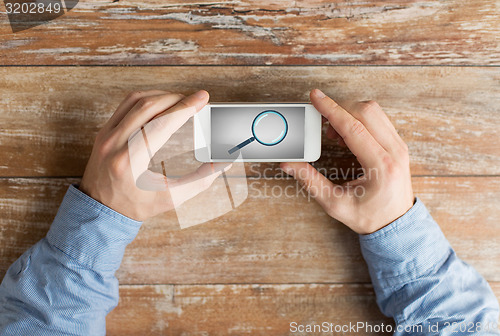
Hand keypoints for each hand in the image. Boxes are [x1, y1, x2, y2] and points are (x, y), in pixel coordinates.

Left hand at [80, 90, 227, 220]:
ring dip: (161, 95)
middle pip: (148, 106)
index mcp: (129, 161)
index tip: (202, 98)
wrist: (99, 211)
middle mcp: (114, 143)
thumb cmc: (134, 206)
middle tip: (196, 100)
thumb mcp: (170, 198)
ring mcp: (106, 135)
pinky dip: (147, 99)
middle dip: (176, 98)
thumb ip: (200, 180)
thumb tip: (223, 162)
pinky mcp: (104, 131)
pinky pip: (125, 105)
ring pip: (135, 100)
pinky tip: (161, 103)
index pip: (161, 123)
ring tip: (181, 100)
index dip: (185, 108)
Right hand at [281, 89, 413, 233]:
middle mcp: (395, 151)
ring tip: (335, 134)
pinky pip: (378, 119)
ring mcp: (399, 146)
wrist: (397, 224)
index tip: (316, 97)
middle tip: (322, 125)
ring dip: (349, 113)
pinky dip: (359, 119)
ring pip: (374, 111)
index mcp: (381, 166)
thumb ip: (310, 182)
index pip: (353, 127)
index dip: (331, 109)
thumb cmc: (370, 217)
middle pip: (366, 111)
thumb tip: (289, 164)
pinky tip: (347, 135)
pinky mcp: (398, 144)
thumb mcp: (335, 204)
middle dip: (339, 109)